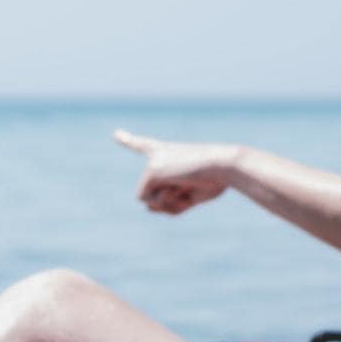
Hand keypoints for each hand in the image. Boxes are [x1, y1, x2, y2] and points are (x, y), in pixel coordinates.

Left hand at [113, 129, 238, 215]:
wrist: (224, 165)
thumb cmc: (216, 178)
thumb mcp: (193, 196)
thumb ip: (169, 204)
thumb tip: (148, 207)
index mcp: (169, 153)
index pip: (145, 146)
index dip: (129, 140)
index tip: (116, 134)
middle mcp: (158, 154)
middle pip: (151, 193)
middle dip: (168, 202)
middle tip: (190, 186)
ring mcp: (153, 162)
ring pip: (147, 199)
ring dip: (167, 202)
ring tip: (186, 184)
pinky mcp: (152, 171)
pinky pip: (147, 200)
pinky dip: (164, 202)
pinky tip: (178, 185)